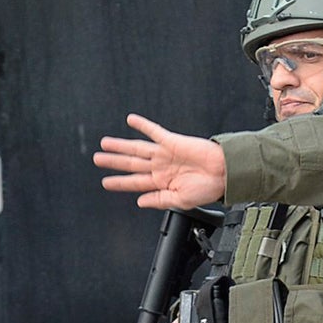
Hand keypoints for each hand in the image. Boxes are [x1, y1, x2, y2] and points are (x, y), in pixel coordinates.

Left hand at [94, 115, 226, 208]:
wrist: (224, 174)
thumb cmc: (208, 189)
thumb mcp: (181, 201)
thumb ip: (159, 200)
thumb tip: (140, 202)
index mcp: (162, 183)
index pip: (135, 182)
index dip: (119, 182)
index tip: (105, 182)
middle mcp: (160, 167)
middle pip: (131, 163)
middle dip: (114, 161)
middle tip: (97, 159)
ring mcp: (165, 153)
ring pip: (137, 148)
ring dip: (121, 145)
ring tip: (105, 143)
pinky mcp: (172, 142)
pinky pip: (154, 131)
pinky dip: (142, 125)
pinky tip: (130, 120)